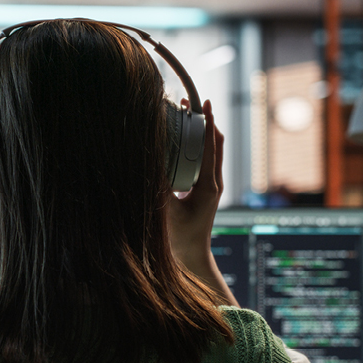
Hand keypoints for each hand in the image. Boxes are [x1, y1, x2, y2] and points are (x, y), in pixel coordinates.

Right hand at [166, 100, 237, 305]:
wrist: (192, 258)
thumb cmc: (180, 238)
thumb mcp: (165, 210)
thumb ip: (157, 186)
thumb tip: (146, 162)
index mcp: (208, 186)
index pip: (210, 147)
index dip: (208, 123)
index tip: (204, 103)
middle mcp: (214, 184)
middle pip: (216, 145)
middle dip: (206, 122)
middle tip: (192, 104)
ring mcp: (211, 188)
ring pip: (211, 154)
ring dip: (202, 134)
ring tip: (188, 118)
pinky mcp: (205, 193)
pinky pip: (204, 164)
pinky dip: (196, 150)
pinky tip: (181, 144)